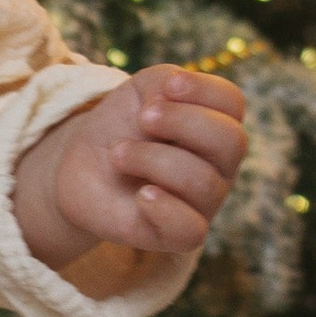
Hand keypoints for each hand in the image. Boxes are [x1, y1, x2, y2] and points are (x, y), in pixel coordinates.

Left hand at [16, 66, 245, 266]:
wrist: (83, 168)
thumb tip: (176, 92)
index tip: (167, 86)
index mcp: (217, 125)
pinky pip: (192, 229)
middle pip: (231, 141)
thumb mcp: (140, 91)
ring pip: (202, 181)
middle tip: (143, 118)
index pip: (232, 103)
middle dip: (181, 122)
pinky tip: (140, 195)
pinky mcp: (181, 235)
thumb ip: (166, 81)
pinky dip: (163, 207)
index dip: (203, 89)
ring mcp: (204, 202)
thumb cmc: (120, 128)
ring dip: (151, 159)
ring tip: (119, 154)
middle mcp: (220, 165)